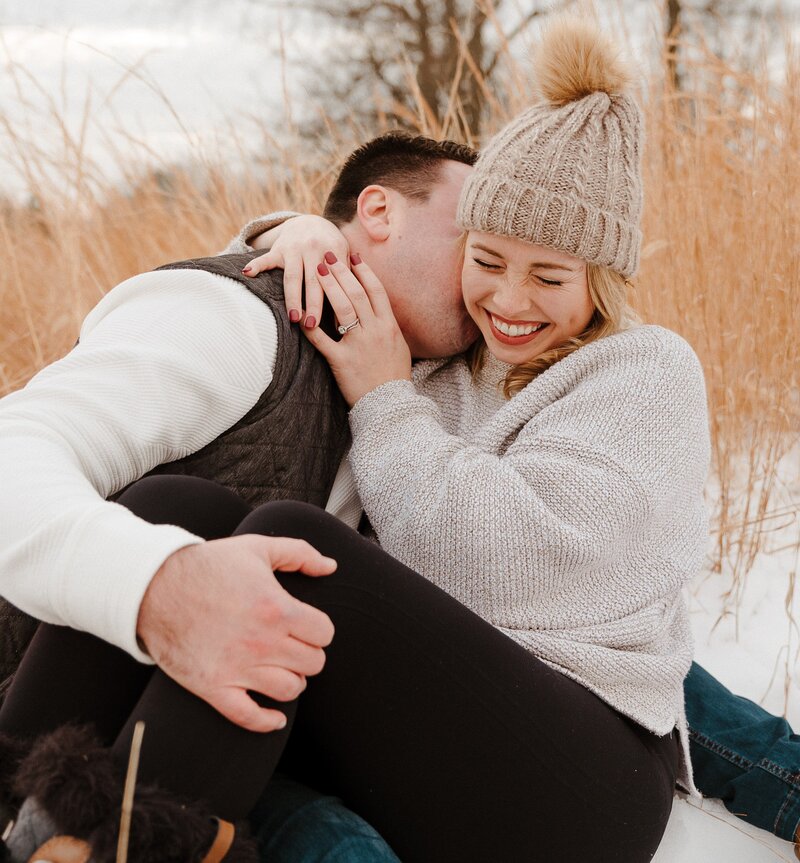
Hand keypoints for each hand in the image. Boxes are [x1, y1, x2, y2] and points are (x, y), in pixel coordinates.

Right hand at [137, 535, 336, 731]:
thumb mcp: (258, 548)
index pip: (324, 633)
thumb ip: (300, 553)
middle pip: (312, 663)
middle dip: (308, 653)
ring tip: (283, 668)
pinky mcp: (213, 687)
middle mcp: (262, 642)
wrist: (155, 586)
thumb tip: (330, 566)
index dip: (319, 629)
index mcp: (276, 608)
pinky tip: (275, 716)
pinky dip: (267, 721)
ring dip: (292, 680)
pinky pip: (249, 717)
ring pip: (290, 690)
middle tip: (295, 644)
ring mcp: (237, 668)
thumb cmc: (209, 565)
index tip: (308, 625)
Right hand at [242, 215, 349, 328]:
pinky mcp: (277, 249)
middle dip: (313, 304)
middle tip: (313, 326)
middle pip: (313, 281)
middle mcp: (313, 247)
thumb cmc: (331, 246)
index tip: (339, 323)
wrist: (310, 221)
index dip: (336, 301)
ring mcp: (293, 248)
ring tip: (294, 318)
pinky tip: (247, 274)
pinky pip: (265, 258)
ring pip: (292, 277)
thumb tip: (355, 310)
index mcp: (332, 249)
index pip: (334, 280)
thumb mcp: (344, 254)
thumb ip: (349, 275)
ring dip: (292, 298)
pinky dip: (256, 265)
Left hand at [302, 252, 411, 406]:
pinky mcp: (342, 361)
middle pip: (356, 293)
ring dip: (329, 286)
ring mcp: (359, 345)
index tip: (353, 256)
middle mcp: (375, 331)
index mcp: (389, 326)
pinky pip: (323, 340)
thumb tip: (379, 312)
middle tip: (328, 255)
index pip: (376, 290)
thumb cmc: (394, 378)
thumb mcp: (398, 347)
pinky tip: (300, 314)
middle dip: (341, 271)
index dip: (364, 271)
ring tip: (317, 270)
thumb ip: (387, 328)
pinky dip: (311, 327)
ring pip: (342, 308)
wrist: (391, 406)